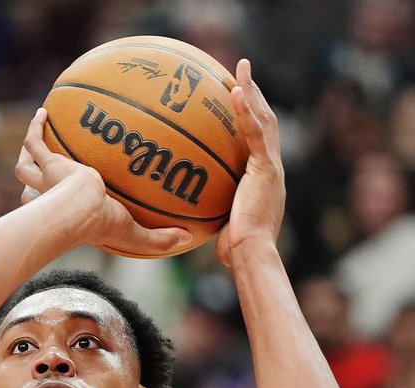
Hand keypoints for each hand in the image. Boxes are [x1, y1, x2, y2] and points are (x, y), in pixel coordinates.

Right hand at [15, 107, 189, 255]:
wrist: (80, 209)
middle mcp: (49, 195)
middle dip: (31, 177)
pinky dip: (35, 129)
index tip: (58, 196)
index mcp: (65, 211)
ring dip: (28, 148)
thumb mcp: (134, 233)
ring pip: (26, 164)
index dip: (50, 203)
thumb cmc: (101, 225)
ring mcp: (47, 177)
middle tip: (40, 165)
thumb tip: (187, 239)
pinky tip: (43, 112)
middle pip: (30, 187)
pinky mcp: (49, 162)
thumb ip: (159, 237)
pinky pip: (36, 143)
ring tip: (38, 128)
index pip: (52, 208)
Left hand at [215, 59, 282, 266]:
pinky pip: (256, 133)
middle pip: (264, 120)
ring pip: (263, 119)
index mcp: (262, 176)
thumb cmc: (234, 249)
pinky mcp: (267, 169)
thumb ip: (208, 211)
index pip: (258, 138)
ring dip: (252, 91)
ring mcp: (271, 166)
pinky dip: (247, 111)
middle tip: (240, 71)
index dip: (250, 115)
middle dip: (254, 94)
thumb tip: (182, 215)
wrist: (251, 254)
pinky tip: (236, 92)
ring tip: (240, 69)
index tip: (236, 97)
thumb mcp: (218, 223)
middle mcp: (270, 166)